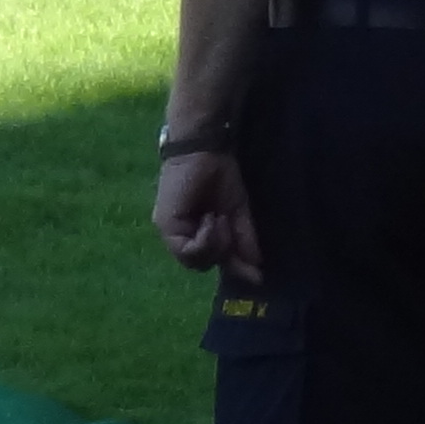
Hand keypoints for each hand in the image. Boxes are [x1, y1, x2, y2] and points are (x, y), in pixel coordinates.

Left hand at [154, 146, 263, 283]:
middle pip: (203, 264)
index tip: (255, 273)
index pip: (213, 260)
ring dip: (214, 244)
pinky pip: (187, 251)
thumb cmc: (220, 175)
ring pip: (194, 262)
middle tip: (229, 225)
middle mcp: (182, 234)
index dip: (234, 267)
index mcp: (198, 231)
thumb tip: (257, 272)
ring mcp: (172, 232)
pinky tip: (210, 219)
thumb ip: (244, 241)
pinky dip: (204, 240)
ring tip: (219, 219)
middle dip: (223, 251)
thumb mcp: (238, 213)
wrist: (205, 150)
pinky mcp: (166, 226)